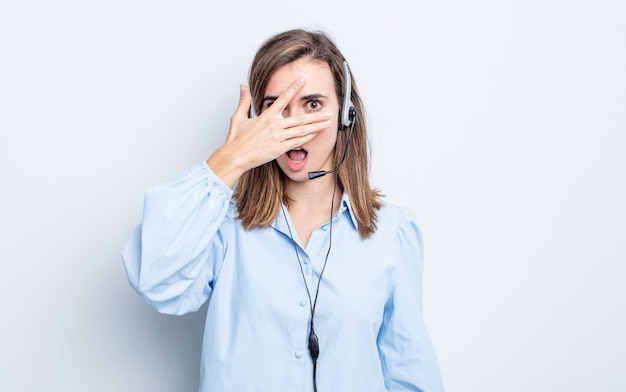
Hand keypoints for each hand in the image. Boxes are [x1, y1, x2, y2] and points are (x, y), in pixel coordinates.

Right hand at [208, 78, 331, 186]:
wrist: (236, 156)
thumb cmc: (236, 139)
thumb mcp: (238, 117)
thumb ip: (244, 101)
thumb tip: (243, 86)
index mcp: (267, 116)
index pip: (283, 98)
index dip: (293, 88)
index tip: (303, 80)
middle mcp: (275, 125)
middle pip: (300, 118)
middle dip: (316, 115)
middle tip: (328, 112)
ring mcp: (278, 138)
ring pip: (302, 130)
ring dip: (316, 126)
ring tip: (327, 123)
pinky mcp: (279, 149)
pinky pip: (297, 142)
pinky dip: (307, 138)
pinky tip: (315, 134)